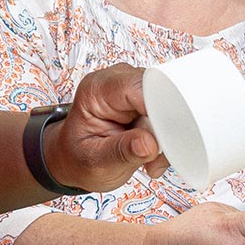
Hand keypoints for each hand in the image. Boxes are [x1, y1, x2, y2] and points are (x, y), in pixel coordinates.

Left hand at [43, 64, 163, 191]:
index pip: (137, 87)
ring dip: (165, 136)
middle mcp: (117, 81)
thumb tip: (150, 144)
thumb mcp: (95, 163)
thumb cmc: (79, 157)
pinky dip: (166, 138)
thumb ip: (121, 152)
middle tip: (154, 157)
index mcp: (97, 89)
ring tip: (149, 159)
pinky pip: (170, 114)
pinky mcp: (147, 101)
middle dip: (163, 127)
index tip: (164, 138)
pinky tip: (152, 154)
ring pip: (169, 104)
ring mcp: (134, 89)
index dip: (157, 109)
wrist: (74, 160)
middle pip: (158, 91)